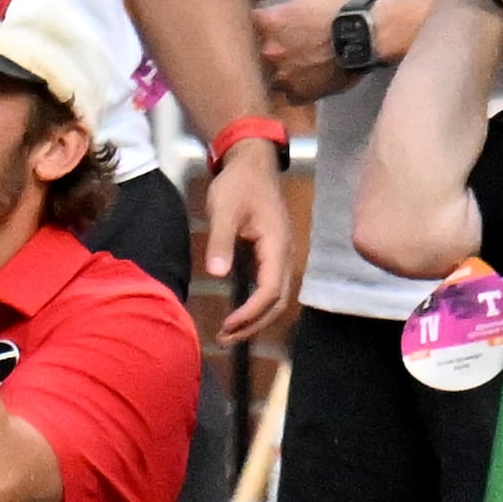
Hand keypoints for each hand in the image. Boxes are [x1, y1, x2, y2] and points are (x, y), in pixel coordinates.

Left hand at [203, 144, 300, 341]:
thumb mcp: (223, 209)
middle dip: (253, 324)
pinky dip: (257, 305)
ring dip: (256, 318)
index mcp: (278, 245)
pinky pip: (271, 286)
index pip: (271, 291)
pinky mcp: (273, 253)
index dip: (251, 313)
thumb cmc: (238, 183)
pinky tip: (239, 313)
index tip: (228, 325)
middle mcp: (286, 254)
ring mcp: (282, 255)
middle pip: (278, 302)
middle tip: (225, 338)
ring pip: (277, 297)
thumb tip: (216, 273)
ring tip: (229, 333)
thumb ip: (220, 241)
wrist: (252, 162)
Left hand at [253, 0, 353, 103]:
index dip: (259, 22)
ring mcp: (283, 75)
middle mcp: (270, 50)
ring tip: (295, 66)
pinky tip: (307, 81)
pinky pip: (290, 95)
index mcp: (269, 22)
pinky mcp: (301, 93)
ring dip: (279, 71)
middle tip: (282, 45)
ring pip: (270, 76)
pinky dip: (297, 88)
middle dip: (266, 47)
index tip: (267, 22)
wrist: (368, 36)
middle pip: (254, 52)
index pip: (248, 22)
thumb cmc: (344, 6)